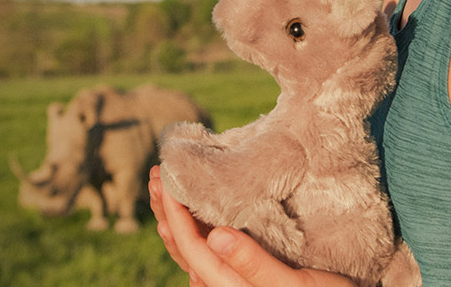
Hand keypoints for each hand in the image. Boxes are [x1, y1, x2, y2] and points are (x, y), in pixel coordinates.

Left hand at [148, 166, 358, 286]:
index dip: (173, 211)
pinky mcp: (247, 273)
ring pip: (195, 248)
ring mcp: (234, 280)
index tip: (164, 177)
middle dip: (167, 210)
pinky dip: (196, 229)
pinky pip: (210, 251)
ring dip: (177, 217)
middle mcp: (225, 284)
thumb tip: (215, 237)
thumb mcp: (294, 285)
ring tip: (163, 188)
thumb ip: (253, 265)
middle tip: (156, 174)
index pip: (191, 246)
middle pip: (185, 247)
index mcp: (229, 286)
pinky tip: (193, 215)